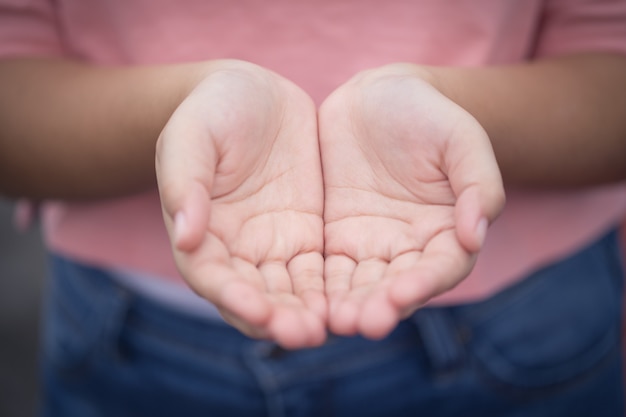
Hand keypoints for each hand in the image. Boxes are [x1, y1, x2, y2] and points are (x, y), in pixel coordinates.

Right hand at [156, 61, 325, 348]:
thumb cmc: (211, 110)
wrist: (254, 92)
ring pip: (289, 292)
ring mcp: (273, 245)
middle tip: (303, 334)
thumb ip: (185, 182)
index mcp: (200, 232)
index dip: (232, 296)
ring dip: (305, 314)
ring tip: (328, 329)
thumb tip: (186, 236)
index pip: (212, 276)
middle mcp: (236, 250)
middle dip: (276, 318)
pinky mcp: (307, 236)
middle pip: (254, 296)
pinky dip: (330, 292)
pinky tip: (349, 304)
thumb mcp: (192, 135)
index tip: (256, 310)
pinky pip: (319, 272)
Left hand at [319, 65, 504, 339]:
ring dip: (347, 306)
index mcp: (447, 232)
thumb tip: (475, 235)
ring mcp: (369, 246)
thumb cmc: (429, 116)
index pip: (441, 268)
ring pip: (359, 285)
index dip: (425, 284)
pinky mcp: (334, 239)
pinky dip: (318, 288)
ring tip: (332, 322)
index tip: (402, 294)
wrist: (378, 99)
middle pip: (396, 287)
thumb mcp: (461, 139)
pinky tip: (304, 300)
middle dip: (380, 306)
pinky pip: (325, 269)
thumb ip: (478, 183)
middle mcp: (408, 249)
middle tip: (361, 323)